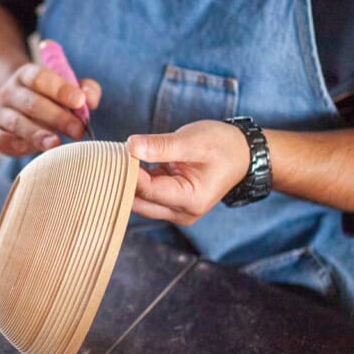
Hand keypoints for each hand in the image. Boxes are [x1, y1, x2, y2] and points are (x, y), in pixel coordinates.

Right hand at [0, 62, 100, 156]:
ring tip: (56, 144)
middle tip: (78, 131)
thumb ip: (85, 90)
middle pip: (31, 103)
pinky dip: (10, 144)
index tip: (79, 102)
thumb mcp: (69, 89)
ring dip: (36, 134)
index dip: (60, 89)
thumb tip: (89, 99)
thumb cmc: (52, 99)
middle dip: (57, 117)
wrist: (19, 106)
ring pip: (15, 122)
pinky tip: (27, 150)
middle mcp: (10, 91)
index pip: (40, 77)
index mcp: (27, 75)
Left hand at [126, 120, 249, 225]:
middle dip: (124, 181)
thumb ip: (162, 146)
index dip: (129, 173)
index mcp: (191, 200)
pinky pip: (147, 195)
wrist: (241, 154)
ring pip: (140, 201)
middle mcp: (182, 213)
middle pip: (140, 202)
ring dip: (129, 182)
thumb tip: (131, 146)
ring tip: (120, 157)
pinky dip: (137, 180)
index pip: (149, 191)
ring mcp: (176, 211)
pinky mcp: (171, 203)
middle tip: (111, 156)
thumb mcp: (193, 141)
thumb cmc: (223, 146)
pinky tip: (130, 163)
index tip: (116, 155)